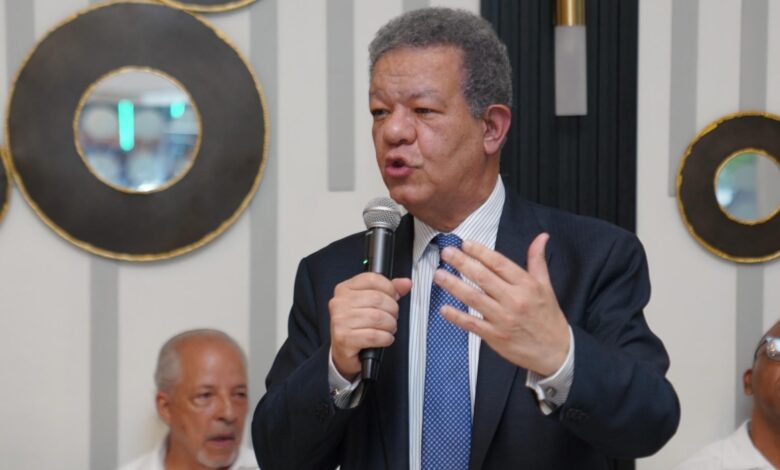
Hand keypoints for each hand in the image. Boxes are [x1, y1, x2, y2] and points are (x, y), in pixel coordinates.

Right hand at [329, 272, 411, 379]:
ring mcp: (340, 321)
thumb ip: (388, 291)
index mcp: (344, 289)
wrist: (343, 352)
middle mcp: (339, 303)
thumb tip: (405, 283)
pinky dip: (385, 338)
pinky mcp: (344, 339)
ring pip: (378, 318)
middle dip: (392, 310)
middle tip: (391, 317)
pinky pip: (374, 336)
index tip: (393, 297)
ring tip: (388, 329)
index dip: (389, 289)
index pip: (372, 279)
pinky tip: (384, 339)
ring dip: (390, 326)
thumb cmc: (356, 326)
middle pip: (378, 299)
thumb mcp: (370, 304)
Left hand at [434, 233, 569, 375]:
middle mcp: (514, 300)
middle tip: (446, 252)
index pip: (500, 264)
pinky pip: (472, 324)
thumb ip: (537, 261)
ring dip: (454, 286)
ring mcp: (503, 319)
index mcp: (526, 286)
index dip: (481, 253)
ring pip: (474, 299)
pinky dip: (457, 317)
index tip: (465, 243)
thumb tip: (541, 237)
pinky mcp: (495, 336)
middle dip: (462, 263)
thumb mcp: (546, 286)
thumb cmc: (548, 317)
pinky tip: (444, 308)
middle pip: (483, 278)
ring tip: (439, 275)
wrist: (556, 352)